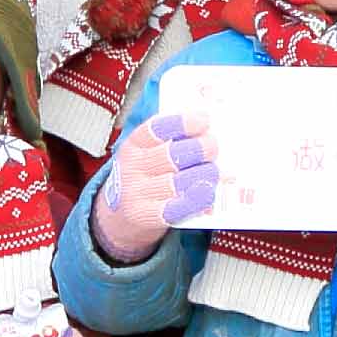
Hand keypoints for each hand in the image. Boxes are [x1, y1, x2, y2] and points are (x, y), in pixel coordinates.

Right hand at [96, 112, 219, 262]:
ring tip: (216, 173)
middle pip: (172, 156)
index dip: (182, 123)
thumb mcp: (150, 153)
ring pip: (178, 182)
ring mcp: (137, 193)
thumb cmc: (146, 176)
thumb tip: (211, 137)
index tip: (204, 120)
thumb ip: (175, 142)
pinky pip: (176, 208)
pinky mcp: (145, 216)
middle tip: (213, 147)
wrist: (120, 214)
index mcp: (134, 144)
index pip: (156, 129)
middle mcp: (132, 167)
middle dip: (200, 149)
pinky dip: (196, 200)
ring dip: (204, 175)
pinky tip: (208, 193)